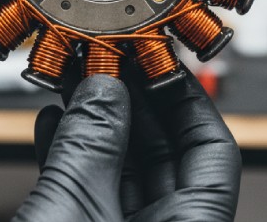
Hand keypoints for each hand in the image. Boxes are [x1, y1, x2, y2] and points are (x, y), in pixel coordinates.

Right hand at [16, 71, 241, 220]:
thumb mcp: (74, 206)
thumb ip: (91, 143)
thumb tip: (105, 88)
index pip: (213, 151)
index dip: (189, 97)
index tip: (162, 60)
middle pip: (163, 153)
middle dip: (130, 100)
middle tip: (108, 60)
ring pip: (119, 167)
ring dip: (94, 121)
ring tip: (75, 79)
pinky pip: (87, 188)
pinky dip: (70, 154)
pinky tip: (53, 122)